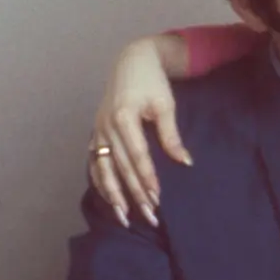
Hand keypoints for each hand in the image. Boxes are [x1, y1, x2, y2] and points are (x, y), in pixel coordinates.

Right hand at [88, 35, 190, 226]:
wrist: (132, 62)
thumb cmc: (152, 82)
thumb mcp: (165, 104)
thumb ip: (171, 135)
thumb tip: (185, 162)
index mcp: (124, 117)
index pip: (137, 155)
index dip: (146, 177)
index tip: (157, 198)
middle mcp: (106, 127)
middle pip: (120, 167)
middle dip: (134, 194)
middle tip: (149, 216)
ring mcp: (98, 131)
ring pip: (103, 170)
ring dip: (114, 195)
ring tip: (124, 218)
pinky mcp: (95, 134)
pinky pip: (95, 163)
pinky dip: (101, 182)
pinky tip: (109, 199)